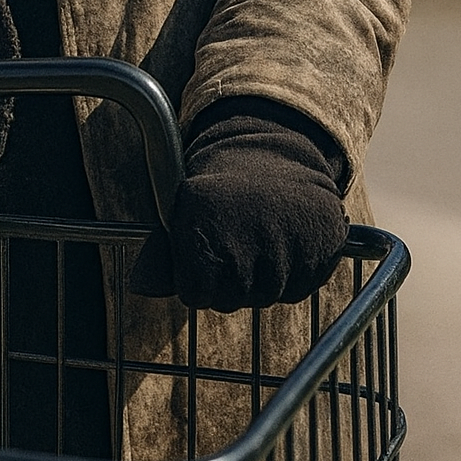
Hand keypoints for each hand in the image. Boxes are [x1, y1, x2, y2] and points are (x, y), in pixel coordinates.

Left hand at [129, 99, 348, 310]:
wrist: (273, 159)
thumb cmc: (220, 195)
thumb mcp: (183, 212)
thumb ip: (163, 254)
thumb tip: (141, 287)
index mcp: (203, 228)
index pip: (195, 295)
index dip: (197, 281)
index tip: (204, 256)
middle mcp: (245, 240)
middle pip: (231, 300)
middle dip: (229, 283)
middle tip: (235, 247)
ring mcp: (286, 246)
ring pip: (266, 297)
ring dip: (261, 279)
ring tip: (258, 240)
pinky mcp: (319, 249)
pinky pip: (297, 289)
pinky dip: (291, 274)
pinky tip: (283, 244)